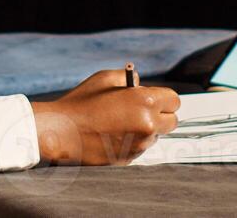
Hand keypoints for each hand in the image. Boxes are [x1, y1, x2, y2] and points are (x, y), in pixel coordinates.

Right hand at [31, 70, 179, 164]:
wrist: (62, 132)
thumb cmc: (81, 103)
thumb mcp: (105, 78)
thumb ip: (129, 78)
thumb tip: (141, 84)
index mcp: (145, 101)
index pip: (174, 101)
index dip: (164, 98)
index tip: (155, 99)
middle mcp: (147, 125)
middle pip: (172, 122)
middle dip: (160, 115)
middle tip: (142, 111)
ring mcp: (139, 145)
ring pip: (155, 136)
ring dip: (146, 129)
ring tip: (120, 122)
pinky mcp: (130, 159)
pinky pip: (140, 148)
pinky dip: (132, 142)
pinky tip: (112, 135)